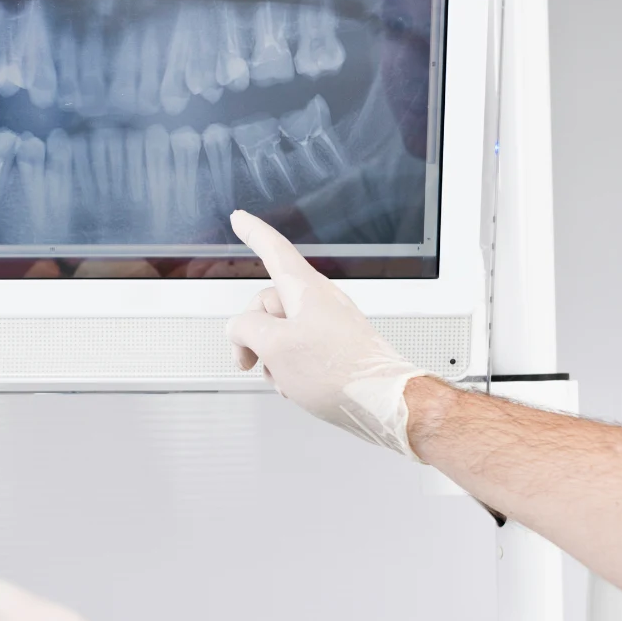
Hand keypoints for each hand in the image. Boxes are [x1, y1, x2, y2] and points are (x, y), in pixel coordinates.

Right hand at [226, 211, 431, 457]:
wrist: (383, 401)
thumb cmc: (340, 372)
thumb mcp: (274, 347)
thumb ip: (245, 328)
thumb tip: (239, 328)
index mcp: (305, 290)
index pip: (273, 249)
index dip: (252, 233)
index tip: (240, 219)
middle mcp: (318, 301)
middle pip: (268, 302)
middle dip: (250, 331)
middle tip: (248, 359)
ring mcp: (328, 324)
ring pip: (280, 330)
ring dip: (271, 355)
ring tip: (282, 376)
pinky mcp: (335, 346)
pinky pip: (298, 347)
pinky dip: (289, 365)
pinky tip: (295, 384)